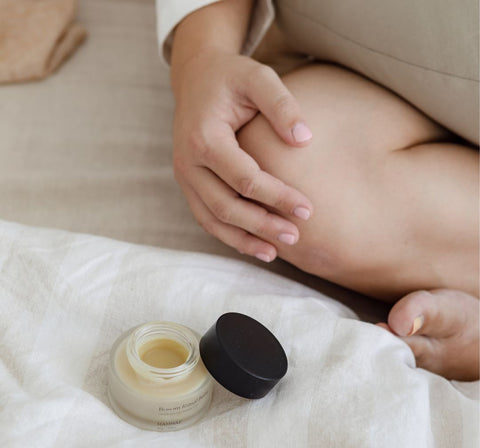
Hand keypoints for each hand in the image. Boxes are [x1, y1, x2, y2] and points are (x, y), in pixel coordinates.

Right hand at [171, 50, 312, 261]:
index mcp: (204, 138)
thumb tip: (305, 139)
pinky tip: (254, 244)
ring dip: (243, 239)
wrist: (196, 79)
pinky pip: (206, 217)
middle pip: (226, 206)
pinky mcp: (189, 185)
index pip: (245, 179)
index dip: (277, 197)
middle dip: (262, 225)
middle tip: (296, 236)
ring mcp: (185, 177)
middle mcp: (188, 163)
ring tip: (275, 253)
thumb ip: (281, 104)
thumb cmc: (231, 78)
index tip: (308, 209)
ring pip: (212, 219)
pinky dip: (228, 235)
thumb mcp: (258, 77)